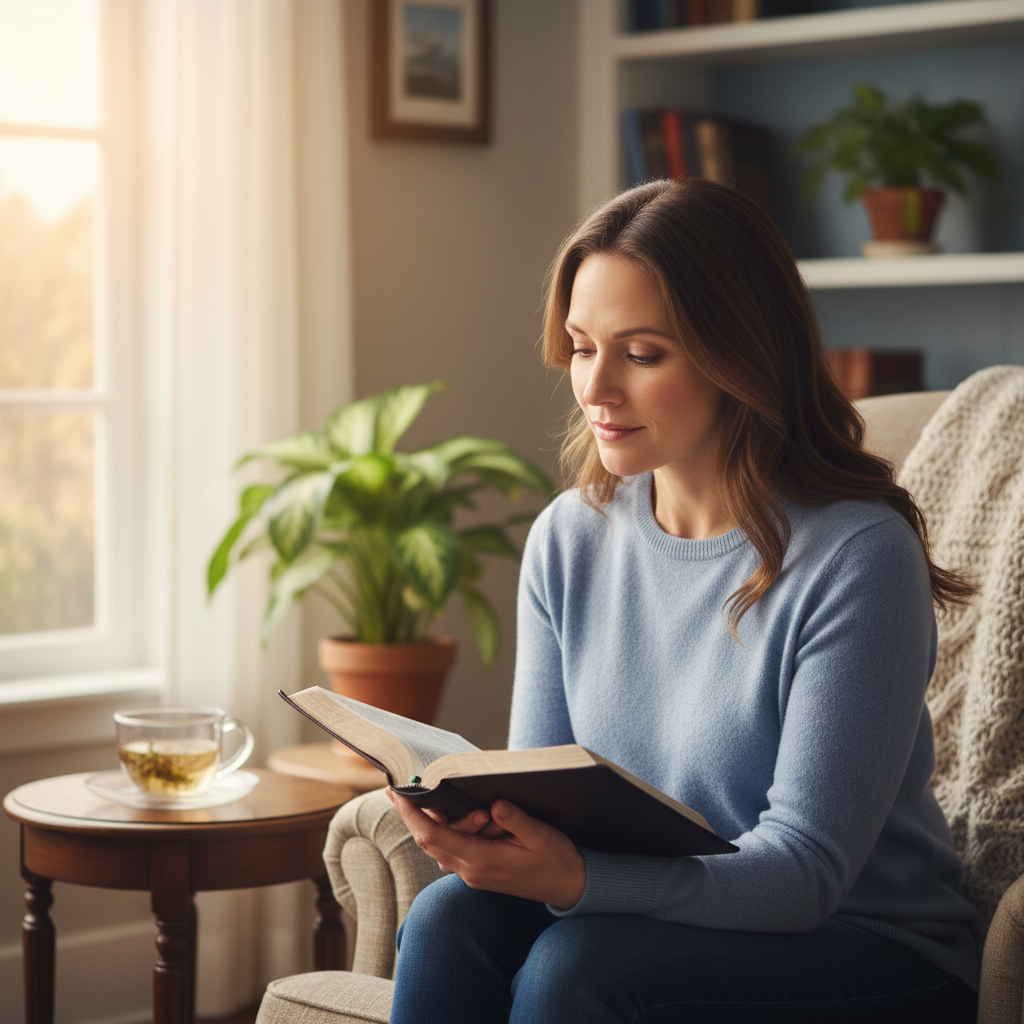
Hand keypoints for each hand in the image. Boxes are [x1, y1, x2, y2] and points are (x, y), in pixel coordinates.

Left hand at [386, 789, 586, 909]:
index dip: (410, 814)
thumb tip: (495, 803)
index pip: (433, 836)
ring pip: (438, 845)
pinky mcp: (478, 871)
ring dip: (439, 821)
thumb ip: (515, 820)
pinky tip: (464, 815)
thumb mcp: (540, 835)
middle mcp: (470, 870)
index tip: (396, 792)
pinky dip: (448, 830)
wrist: (569, 887)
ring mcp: (473, 874)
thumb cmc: (556, 859)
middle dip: (417, 812)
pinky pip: (451, 849)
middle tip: (418, 786)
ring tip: (458, 802)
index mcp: (481, 860)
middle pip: (428, 841)